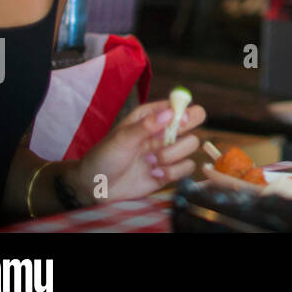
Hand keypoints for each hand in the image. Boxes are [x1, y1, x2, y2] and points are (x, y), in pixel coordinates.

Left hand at [71, 99, 205, 204]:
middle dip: (183, 133)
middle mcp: (164, 130)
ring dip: (173, 155)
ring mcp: (169, 150)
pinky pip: (187, 167)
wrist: (96, 188)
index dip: (184, 110)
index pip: (180, 104)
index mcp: (152, 115)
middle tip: (166, 142)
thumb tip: (170, 112)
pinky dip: (173, 172)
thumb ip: (146, 126)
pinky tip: (154, 174)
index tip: (179, 122)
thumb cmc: (104, 157)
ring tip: (151, 162)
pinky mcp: (170, 170)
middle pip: (195, 120)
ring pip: (192, 145)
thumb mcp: (122, 139)